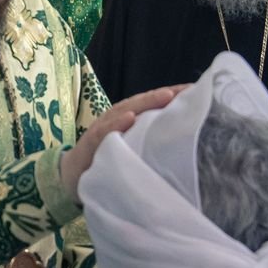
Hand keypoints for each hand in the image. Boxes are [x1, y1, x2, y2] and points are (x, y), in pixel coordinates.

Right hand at [61, 86, 185, 201]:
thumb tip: (180, 144)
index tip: (198, 90)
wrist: (69, 177)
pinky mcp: (89, 145)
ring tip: (167, 95)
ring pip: (125, 110)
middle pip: (142, 102)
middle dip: (165, 94)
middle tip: (189, 89)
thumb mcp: (129, 150)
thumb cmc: (104, 161)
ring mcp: (101, 130)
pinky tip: (129, 118)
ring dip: (146, 103)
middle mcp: (115, 119)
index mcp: (127, 120)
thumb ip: (148, 143)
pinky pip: (103, 133)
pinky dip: (116, 124)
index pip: (151, 104)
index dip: (173, 95)